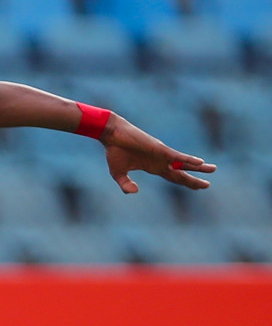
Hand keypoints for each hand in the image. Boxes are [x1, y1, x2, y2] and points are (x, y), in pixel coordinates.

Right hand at [101, 115, 215, 193]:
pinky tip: (199, 162)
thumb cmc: (114, 151)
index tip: (196, 186)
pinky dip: (188, 159)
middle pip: (181, 172)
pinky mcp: (159, 149)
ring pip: (184, 162)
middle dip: (194, 179)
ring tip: (213, 169)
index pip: (173, 176)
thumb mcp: (118, 173)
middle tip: (207, 185)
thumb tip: (134, 192)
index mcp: (154, 167)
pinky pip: (177, 156)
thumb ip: (125, 184)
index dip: (184, 182)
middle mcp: (161, 161)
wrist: (111, 134)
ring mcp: (162, 154)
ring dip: (199, 166)